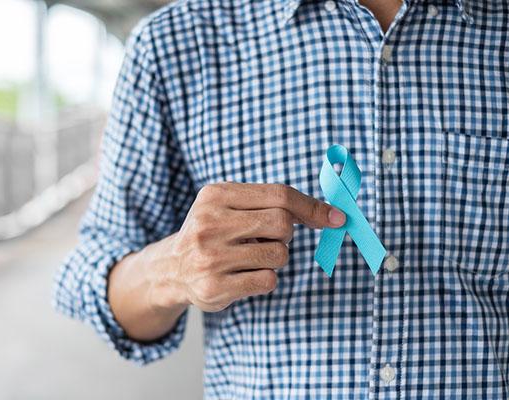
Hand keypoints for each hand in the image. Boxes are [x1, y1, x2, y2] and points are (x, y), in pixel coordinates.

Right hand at [162, 182, 345, 311]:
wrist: (172, 267)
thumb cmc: (213, 232)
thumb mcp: (230, 205)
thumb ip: (271, 203)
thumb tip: (329, 213)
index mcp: (215, 195)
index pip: (279, 195)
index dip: (312, 207)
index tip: (335, 218)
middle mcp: (209, 223)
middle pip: (282, 224)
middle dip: (287, 234)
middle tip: (269, 238)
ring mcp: (210, 256)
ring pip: (279, 254)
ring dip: (275, 258)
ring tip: (250, 257)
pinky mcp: (215, 286)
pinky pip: (268, 280)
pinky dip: (265, 278)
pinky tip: (243, 275)